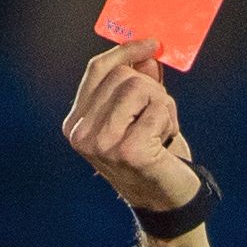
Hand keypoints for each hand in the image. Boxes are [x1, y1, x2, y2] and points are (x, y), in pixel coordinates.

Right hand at [63, 34, 204, 212]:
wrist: (166, 201)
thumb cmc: (153, 154)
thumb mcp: (141, 112)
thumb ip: (139, 81)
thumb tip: (146, 53)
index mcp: (76, 124)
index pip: (98, 70)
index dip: (125, 51)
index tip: (151, 44)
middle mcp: (82, 135)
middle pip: (121, 76)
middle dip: (150, 89)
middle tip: (158, 117)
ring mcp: (102, 145)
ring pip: (139, 87)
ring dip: (162, 105)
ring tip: (161, 132)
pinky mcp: (128, 151)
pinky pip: (158, 108)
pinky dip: (170, 121)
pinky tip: (165, 144)